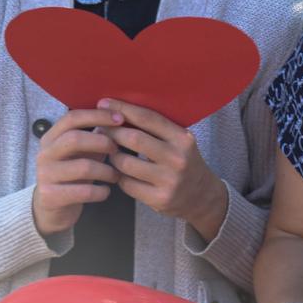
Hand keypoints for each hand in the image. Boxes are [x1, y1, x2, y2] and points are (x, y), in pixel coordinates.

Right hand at [31, 109, 120, 234]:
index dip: (97, 116)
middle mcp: (44, 154)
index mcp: (51, 138)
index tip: (120, 119)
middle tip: (118, 150)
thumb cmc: (72, 176)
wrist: (51, 210)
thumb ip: (96, 138)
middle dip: (103, 142)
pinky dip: (101, 191)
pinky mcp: (50, 197)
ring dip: (107, 171)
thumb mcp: (82, 155)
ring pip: (83, 167)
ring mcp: (45, 176)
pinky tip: (105, 191)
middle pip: (75, 139)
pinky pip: (84, 191)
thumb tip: (118, 119)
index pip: (72, 118)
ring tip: (116, 175)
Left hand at [100, 100, 228, 240]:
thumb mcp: (179, 141)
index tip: (104, 103)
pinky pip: (126, 184)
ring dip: (113, 156)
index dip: (123, 109)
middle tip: (101, 129)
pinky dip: (119, 176)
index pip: (148, 118)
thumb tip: (118, 110)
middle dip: (112, 132)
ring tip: (112, 152)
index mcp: (182, 138)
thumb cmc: (183, 161)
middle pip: (134, 139)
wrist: (202, 196)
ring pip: (125, 163)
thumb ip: (156, 128)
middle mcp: (178, 158)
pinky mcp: (159, 199)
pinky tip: (121, 173)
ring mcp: (169, 181)